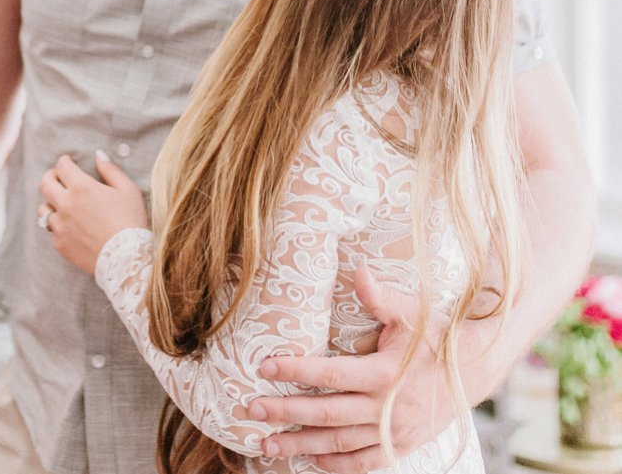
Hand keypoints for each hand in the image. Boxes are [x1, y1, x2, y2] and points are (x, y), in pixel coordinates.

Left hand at [38, 151, 148, 273]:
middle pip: (45, 183)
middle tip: (59, 177)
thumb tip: (98, 155)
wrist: (127, 259)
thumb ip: (110, 170)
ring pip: (43, 209)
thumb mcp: (127, 189)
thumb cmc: (130, 221)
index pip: (62, 166)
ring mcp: (60, 226)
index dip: (64, 161)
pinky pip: (51, 230)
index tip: (68, 162)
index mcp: (81, 187)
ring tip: (62, 204)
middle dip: (51, 176)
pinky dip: (57, 225)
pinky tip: (69, 225)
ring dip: (51, 202)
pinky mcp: (60, 244)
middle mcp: (66, 205)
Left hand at [247, 267, 453, 470]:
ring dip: (301, 444)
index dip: (295, 372)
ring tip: (267, 444)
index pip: (330, 374)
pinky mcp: (400, 445)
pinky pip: (363, 462)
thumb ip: (380, 296)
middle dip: (286, 413)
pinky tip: (310, 460)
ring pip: (339, 444)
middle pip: (327, 414)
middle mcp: (385, 407)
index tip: (265, 367)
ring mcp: (392, 431)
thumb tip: (358, 271)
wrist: (473, 370)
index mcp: (384, 373)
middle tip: (252, 410)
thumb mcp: (410, 312)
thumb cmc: (436, 334)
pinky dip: (336, 465)